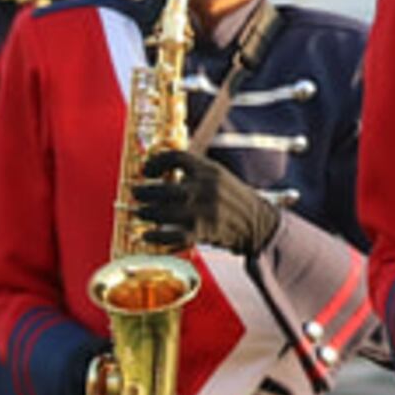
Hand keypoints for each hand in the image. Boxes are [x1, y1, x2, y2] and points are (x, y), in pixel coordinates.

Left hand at [131, 149, 281, 255]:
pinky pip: (171, 235)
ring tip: (139, 212)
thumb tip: (163, 172)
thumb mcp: (219, 177)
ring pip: (163, 211)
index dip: (156, 162)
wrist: (259, 223)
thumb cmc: (234, 200)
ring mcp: (204, 211)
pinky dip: (156, 236)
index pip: (176, 157)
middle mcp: (205, 188)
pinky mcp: (203, 232)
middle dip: (144, 191)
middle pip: (163, 188)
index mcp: (210, 170)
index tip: (147, 171)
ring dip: (146, 212)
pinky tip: (147, 235)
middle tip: (135, 193)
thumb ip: (195, 173)